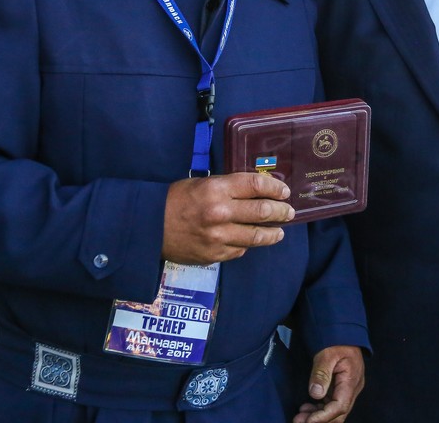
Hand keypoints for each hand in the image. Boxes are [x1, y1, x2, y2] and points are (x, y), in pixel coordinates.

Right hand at [161, 172, 293, 263]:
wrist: (149, 227)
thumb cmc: (175, 200)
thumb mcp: (202, 183)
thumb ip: (228, 187)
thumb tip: (256, 191)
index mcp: (216, 189)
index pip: (256, 185)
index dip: (275, 187)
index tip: (284, 191)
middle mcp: (220, 212)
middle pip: (263, 211)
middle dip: (281, 211)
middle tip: (288, 212)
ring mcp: (218, 236)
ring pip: (256, 236)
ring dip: (272, 233)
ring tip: (279, 231)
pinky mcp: (214, 255)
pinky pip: (240, 250)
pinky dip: (248, 245)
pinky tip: (251, 241)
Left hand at [293, 346, 364, 422]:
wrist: (343, 330)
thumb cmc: (336, 339)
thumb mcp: (326, 353)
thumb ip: (321, 373)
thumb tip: (315, 394)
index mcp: (351, 381)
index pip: (339, 406)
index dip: (323, 416)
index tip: (307, 421)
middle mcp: (352, 389)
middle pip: (338, 413)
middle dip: (319, 420)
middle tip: (298, 421)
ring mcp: (347, 389)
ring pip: (335, 411)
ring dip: (317, 416)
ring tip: (299, 416)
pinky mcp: (340, 388)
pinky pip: (331, 404)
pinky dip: (319, 409)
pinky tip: (306, 408)